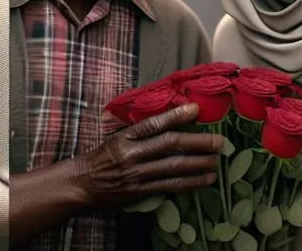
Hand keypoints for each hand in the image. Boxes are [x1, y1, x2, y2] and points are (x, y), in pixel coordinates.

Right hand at [75, 103, 222, 208]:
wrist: (83, 184)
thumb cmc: (100, 158)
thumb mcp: (114, 138)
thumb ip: (137, 133)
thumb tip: (165, 123)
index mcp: (124, 137)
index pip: (153, 124)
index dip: (175, 116)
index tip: (195, 110)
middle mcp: (131, 154)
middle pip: (169, 145)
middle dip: (197, 142)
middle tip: (218, 141)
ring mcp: (138, 174)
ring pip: (174, 167)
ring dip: (199, 163)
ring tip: (217, 159)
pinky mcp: (142, 192)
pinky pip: (171, 186)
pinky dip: (191, 182)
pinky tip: (206, 179)